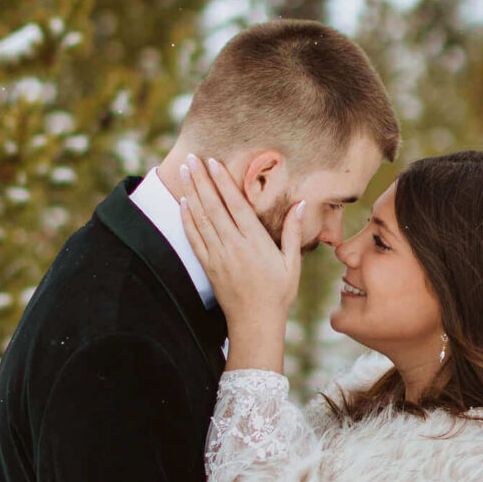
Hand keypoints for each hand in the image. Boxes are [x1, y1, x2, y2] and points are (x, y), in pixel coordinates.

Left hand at [180, 156, 304, 372]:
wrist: (255, 323)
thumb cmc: (278, 294)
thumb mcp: (292, 264)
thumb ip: (293, 233)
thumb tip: (300, 204)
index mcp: (254, 242)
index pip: (235, 205)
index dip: (222, 182)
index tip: (213, 163)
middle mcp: (233, 246)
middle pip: (213, 207)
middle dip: (201, 180)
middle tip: (192, 158)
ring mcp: (217, 256)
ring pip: (200, 219)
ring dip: (191, 193)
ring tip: (184, 171)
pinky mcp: (208, 266)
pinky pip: (194, 239)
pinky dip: (186, 220)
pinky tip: (182, 203)